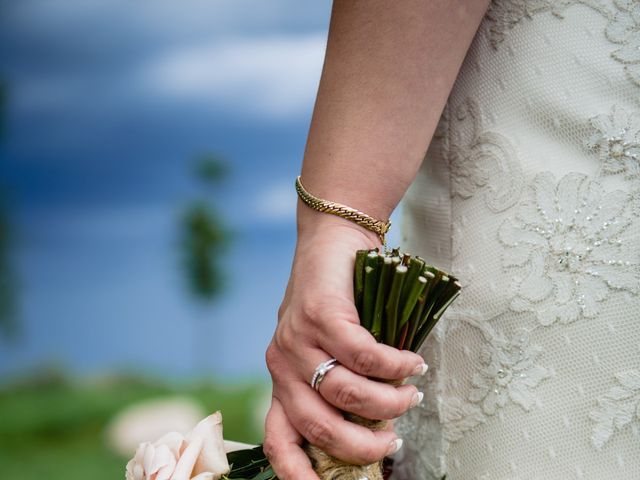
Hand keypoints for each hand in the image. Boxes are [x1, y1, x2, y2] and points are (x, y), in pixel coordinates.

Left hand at [263, 215, 425, 478]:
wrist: (331, 239)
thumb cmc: (336, 300)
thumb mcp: (326, 348)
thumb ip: (340, 385)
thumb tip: (377, 429)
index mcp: (280, 380)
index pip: (276, 440)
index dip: (297, 475)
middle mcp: (281, 364)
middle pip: (318, 427)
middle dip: (362, 447)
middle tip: (392, 442)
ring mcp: (297, 339)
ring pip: (346, 393)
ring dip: (388, 403)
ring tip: (412, 397)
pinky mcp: (320, 314)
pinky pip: (364, 355)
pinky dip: (395, 366)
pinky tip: (414, 364)